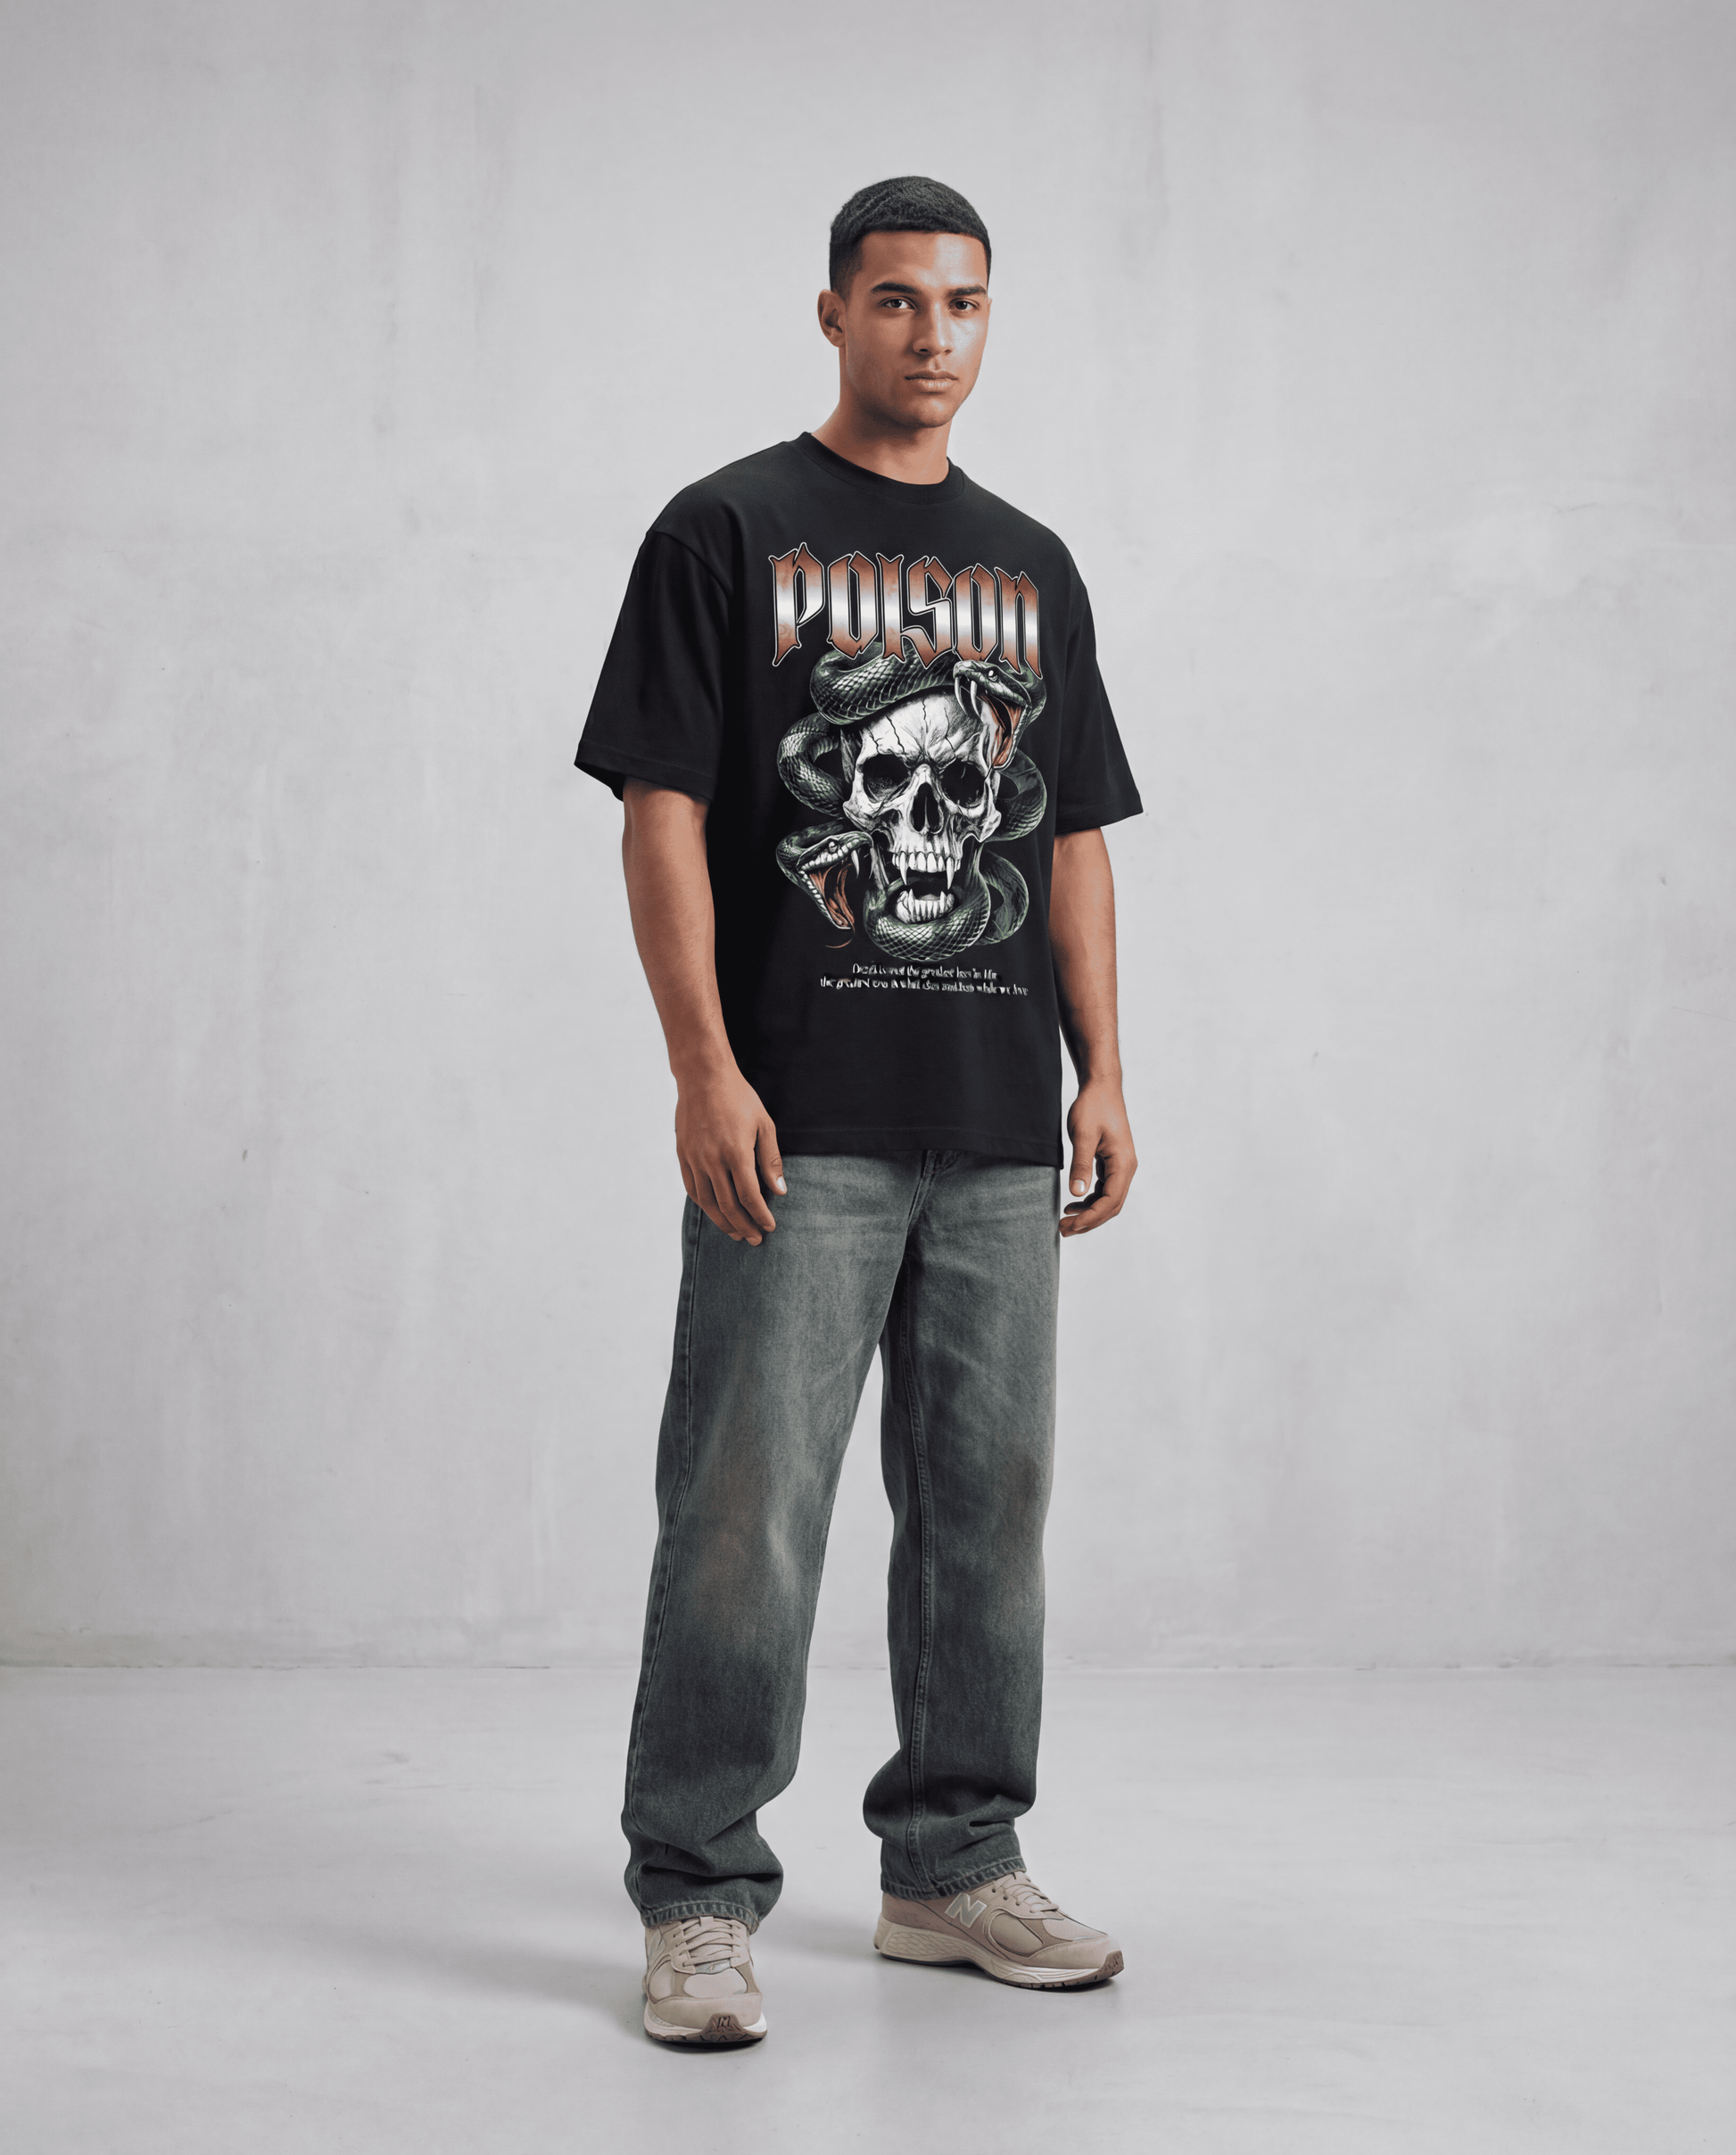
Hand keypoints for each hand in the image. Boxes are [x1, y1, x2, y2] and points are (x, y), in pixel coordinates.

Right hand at [675, 1062, 785, 1244]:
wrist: (703, 1077)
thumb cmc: (739, 1098)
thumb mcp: (764, 1125)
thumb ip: (771, 1160)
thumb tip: (780, 1191)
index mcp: (736, 1153)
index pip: (749, 1196)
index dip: (760, 1215)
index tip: (769, 1227)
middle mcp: (712, 1160)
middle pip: (729, 1205)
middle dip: (744, 1226)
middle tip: (755, 1239)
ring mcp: (695, 1159)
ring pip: (708, 1202)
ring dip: (723, 1221)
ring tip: (736, 1233)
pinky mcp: (683, 1155)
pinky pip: (692, 1188)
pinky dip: (704, 1205)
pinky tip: (715, 1211)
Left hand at [1060, 1079, 1135, 1236]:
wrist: (1101, 1087)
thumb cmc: (1093, 1107)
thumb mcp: (1083, 1135)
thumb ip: (1081, 1164)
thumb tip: (1076, 1193)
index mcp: (1123, 1163)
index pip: (1110, 1201)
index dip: (1091, 1217)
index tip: (1070, 1225)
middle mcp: (1126, 1168)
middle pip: (1111, 1206)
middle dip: (1089, 1221)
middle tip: (1063, 1230)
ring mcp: (1120, 1166)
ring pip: (1108, 1199)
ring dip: (1089, 1213)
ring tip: (1066, 1221)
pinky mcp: (1112, 1162)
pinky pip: (1104, 1189)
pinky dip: (1090, 1200)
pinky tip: (1073, 1203)